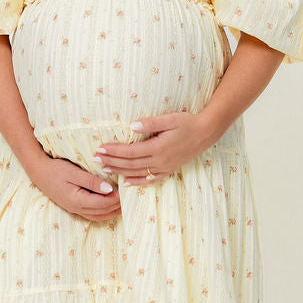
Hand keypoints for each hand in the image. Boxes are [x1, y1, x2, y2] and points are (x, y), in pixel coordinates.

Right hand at [28, 154, 122, 220]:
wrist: (38, 172)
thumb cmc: (55, 169)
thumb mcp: (73, 172)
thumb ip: (91, 181)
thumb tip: (109, 189)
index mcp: (77, 200)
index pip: (102, 204)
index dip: (115, 199)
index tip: (125, 191)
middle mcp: (76, 208)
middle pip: (102, 212)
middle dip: (116, 207)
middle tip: (129, 198)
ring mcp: (74, 209)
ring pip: (97, 216)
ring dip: (111, 212)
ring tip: (123, 205)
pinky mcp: (73, 207)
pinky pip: (92, 214)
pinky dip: (103, 212)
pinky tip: (109, 206)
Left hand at [94, 111, 212, 186]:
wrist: (206, 133)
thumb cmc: (187, 122)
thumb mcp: (169, 119)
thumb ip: (150, 123)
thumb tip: (131, 127)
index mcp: (158, 147)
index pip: (130, 151)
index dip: (114, 151)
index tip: (100, 148)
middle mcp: (160, 160)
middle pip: (130, 164)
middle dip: (111, 161)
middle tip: (95, 159)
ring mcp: (164, 167)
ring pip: (137, 173)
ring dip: (119, 171)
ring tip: (104, 169)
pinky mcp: (169, 170)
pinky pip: (150, 179)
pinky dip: (137, 182)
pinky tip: (126, 182)